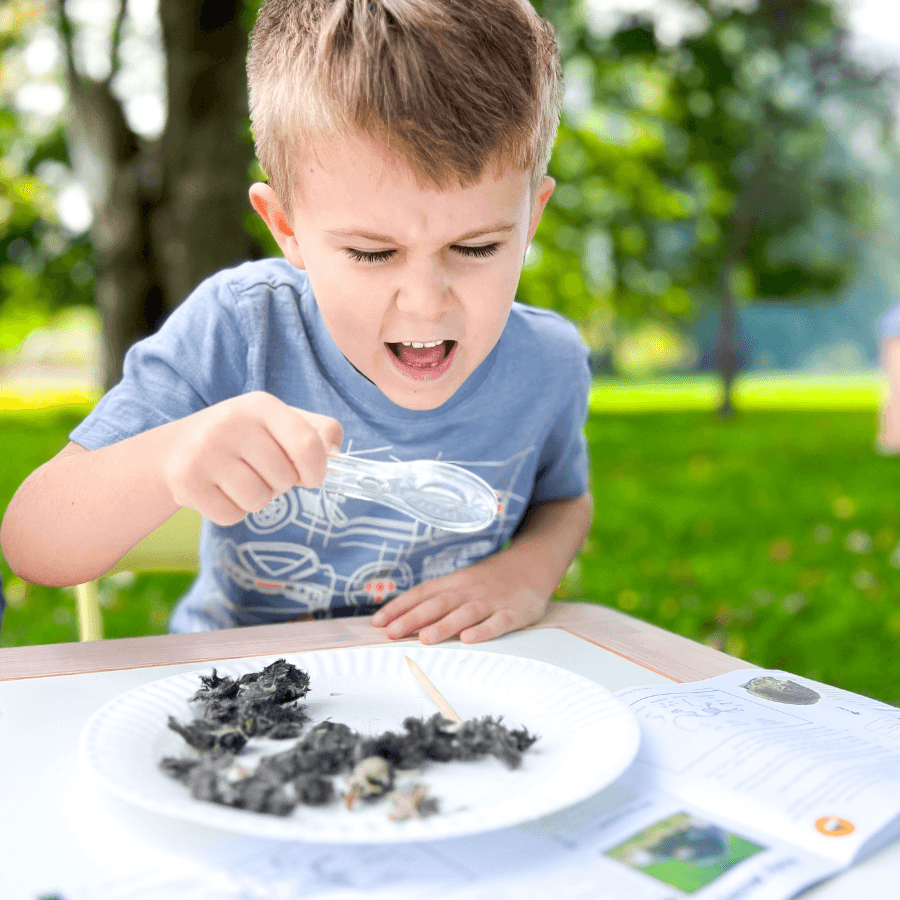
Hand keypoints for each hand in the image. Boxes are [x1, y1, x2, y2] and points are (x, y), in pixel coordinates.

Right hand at [163, 391, 342, 524]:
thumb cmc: (244, 437)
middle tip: (261, 473)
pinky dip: (232, 511)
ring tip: (240, 481)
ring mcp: (205, 451)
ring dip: (256, 500)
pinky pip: (231, 515)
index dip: (317, 470)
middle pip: (284, 478)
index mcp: (261, 405)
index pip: (307, 444)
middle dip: (280, 485)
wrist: (179, 447)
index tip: (310, 477)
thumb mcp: (280, 422)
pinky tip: (220, 491)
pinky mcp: (186, 480)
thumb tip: (336, 453)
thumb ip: (316, 431)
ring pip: (258, 500)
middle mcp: (230, 423)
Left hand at [370, 551, 550, 644]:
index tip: (377, 623)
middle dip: (413, 618)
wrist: (531, 564)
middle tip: (391, 634)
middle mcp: (469, 590)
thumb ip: (437, 600)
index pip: (422, 593)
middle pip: (438, 603)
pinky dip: (483, 630)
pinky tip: (469, 639)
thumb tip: (402, 619)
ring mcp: (492, 600)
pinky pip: (498, 622)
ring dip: (444, 625)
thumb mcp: (462, 583)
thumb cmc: (490, 580)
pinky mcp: (514, 612)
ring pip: (465, 613)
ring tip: (425, 639)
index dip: (399, 607)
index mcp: (454, 582)